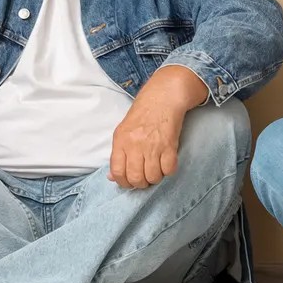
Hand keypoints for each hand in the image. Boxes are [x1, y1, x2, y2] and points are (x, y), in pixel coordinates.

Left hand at [108, 68, 206, 188]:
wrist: (163, 98)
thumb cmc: (142, 115)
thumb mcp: (123, 132)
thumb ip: (118, 155)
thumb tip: (112, 177)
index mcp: (121, 141)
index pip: (117, 171)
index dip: (123, 182)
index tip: (129, 182)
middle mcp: (135, 145)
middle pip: (136, 178)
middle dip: (140, 184)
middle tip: (144, 179)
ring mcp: (153, 146)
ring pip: (153, 176)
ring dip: (155, 178)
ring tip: (156, 171)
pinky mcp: (170, 145)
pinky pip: (169, 169)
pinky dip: (168, 171)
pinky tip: (166, 164)